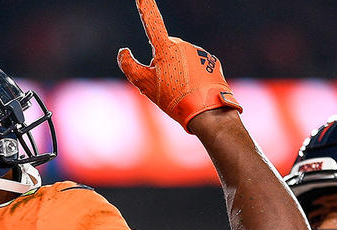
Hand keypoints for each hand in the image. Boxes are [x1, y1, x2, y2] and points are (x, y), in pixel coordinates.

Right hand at [117, 0, 241, 132]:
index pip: (151, 21)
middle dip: (162, 64)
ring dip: (179, 72)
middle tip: (166, 87)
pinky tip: (196, 92)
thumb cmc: (174, 99)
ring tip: (183, 92)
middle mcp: (183, 44)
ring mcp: (199, 52)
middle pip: (165, 50)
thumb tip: (124, 52)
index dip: (145, 6)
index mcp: (165, 47)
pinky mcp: (212, 61)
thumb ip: (129, 66)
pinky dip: (194, 77)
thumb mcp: (145, 85)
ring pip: (182, 59)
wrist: (209, 112)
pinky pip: (197, 67)